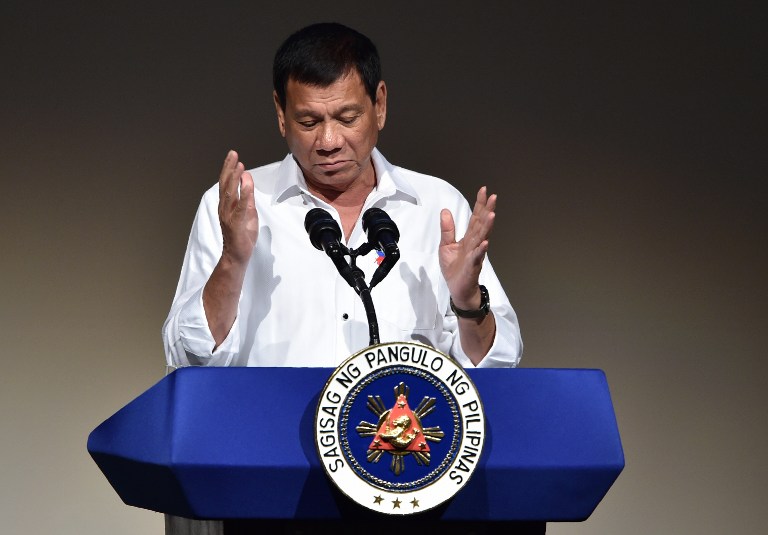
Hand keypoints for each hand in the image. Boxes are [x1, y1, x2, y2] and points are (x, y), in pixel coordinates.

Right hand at [218, 150, 257, 264]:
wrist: (237, 255)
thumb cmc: (242, 236)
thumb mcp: (248, 213)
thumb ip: (248, 197)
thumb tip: (248, 180)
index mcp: (226, 205)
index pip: (226, 184)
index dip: (229, 170)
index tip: (234, 157)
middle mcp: (224, 208)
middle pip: (225, 184)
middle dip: (229, 168)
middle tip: (233, 154)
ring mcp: (228, 215)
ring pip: (230, 192)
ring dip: (234, 177)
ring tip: (238, 164)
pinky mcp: (236, 223)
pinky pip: (240, 206)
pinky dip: (244, 193)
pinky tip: (246, 182)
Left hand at [439, 186, 496, 309]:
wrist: (457, 289)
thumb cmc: (454, 268)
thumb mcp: (446, 246)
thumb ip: (447, 229)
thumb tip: (445, 211)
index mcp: (468, 238)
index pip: (475, 218)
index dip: (479, 204)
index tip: (484, 190)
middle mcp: (474, 243)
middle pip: (482, 224)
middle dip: (487, 211)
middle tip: (493, 197)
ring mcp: (475, 254)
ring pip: (482, 238)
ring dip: (487, 227)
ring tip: (492, 215)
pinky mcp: (472, 266)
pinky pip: (477, 257)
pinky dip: (481, 250)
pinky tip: (485, 243)